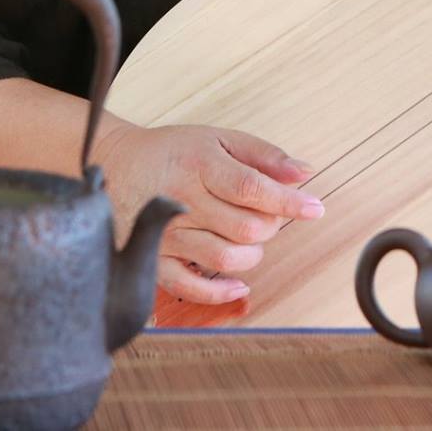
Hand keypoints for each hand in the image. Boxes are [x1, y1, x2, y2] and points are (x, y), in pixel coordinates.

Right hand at [92, 122, 323, 304]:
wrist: (116, 163)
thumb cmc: (175, 151)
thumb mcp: (219, 138)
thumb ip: (264, 155)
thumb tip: (305, 172)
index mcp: (200, 165)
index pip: (252, 188)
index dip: (288, 202)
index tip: (315, 208)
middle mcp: (181, 201)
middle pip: (244, 227)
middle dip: (270, 226)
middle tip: (268, 217)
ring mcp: (165, 234)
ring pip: (224, 258)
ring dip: (252, 255)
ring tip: (250, 239)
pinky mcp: (151, 259)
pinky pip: (190, 287)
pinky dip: (220, 292)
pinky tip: (238, 283)